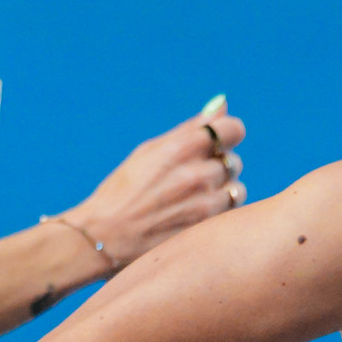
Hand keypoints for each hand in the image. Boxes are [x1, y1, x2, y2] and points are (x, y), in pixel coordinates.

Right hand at [62, 98, 245, 272]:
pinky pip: (231, 215)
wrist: (104, 237)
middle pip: (234, 161)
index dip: (228, 135)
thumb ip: (191, 128)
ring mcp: (206, 204)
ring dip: (222, 192)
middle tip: (190, 179)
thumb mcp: (151, 151)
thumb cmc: (124, 190)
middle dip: (217, 167)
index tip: (217, 143)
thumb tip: (223, 104)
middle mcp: (199, 174)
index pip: (233, 130)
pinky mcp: (207, 231)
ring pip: (237, 190)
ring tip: (192, 200)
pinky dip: (218, 214)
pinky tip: (193, 217)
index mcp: (183, 147)